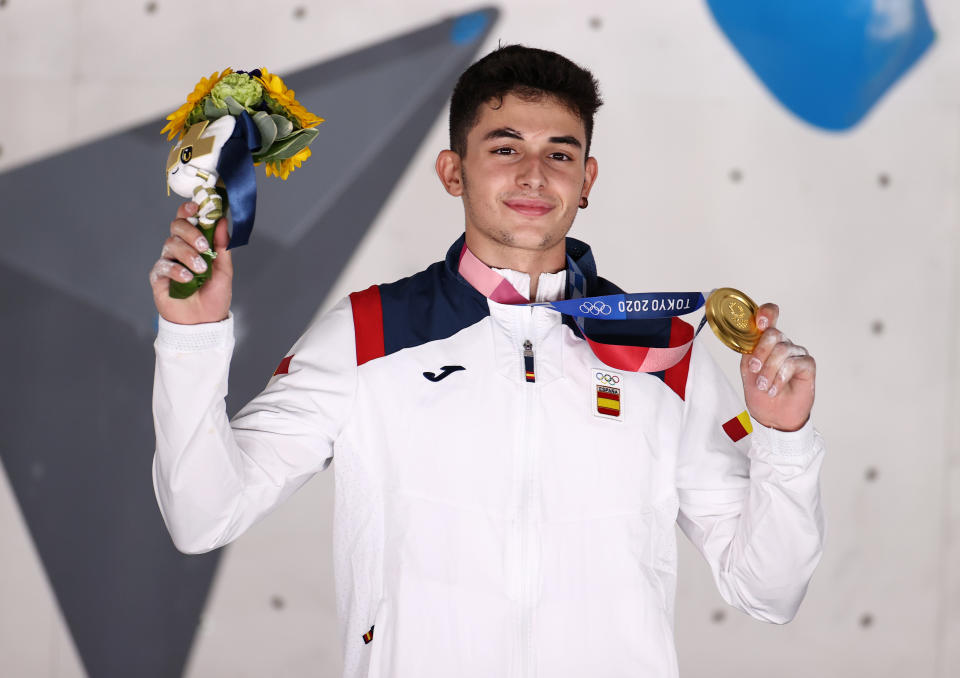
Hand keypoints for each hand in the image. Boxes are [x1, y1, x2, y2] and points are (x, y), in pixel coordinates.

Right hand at [149, 201, 232, 324]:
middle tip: (203, 246)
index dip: (189, 210)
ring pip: (170, 244)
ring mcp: (168, 262)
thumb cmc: (214, 296)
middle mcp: (179, 249)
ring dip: (187, 254)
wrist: (204, 322)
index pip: (188, 220)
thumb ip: (222, 246)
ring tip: (200, 270)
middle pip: (176, 227)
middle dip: (190, 232)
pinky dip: (176, 270)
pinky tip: (187, 279)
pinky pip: (163, 266)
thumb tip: (223, 221)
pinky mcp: (158, 277)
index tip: (196, 206)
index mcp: (194, 244)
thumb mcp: (224, 270)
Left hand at [739, 303, 815, 430]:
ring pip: (782, 351)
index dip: (767, 313)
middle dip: (760, 352)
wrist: (772, 415)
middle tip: (754, 369)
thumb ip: (749, 351)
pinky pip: (793, 363)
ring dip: (769, 371)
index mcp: (766, 341)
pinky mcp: (807, 365)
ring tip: (764, 386)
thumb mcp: (747, 370)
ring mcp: (796, 353)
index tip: (760, 321)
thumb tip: (750, 337)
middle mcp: (782, 343)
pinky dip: (780, 378)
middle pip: (774, 334)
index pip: (770, 316)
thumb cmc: (761, 392)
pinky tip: (775, 389)